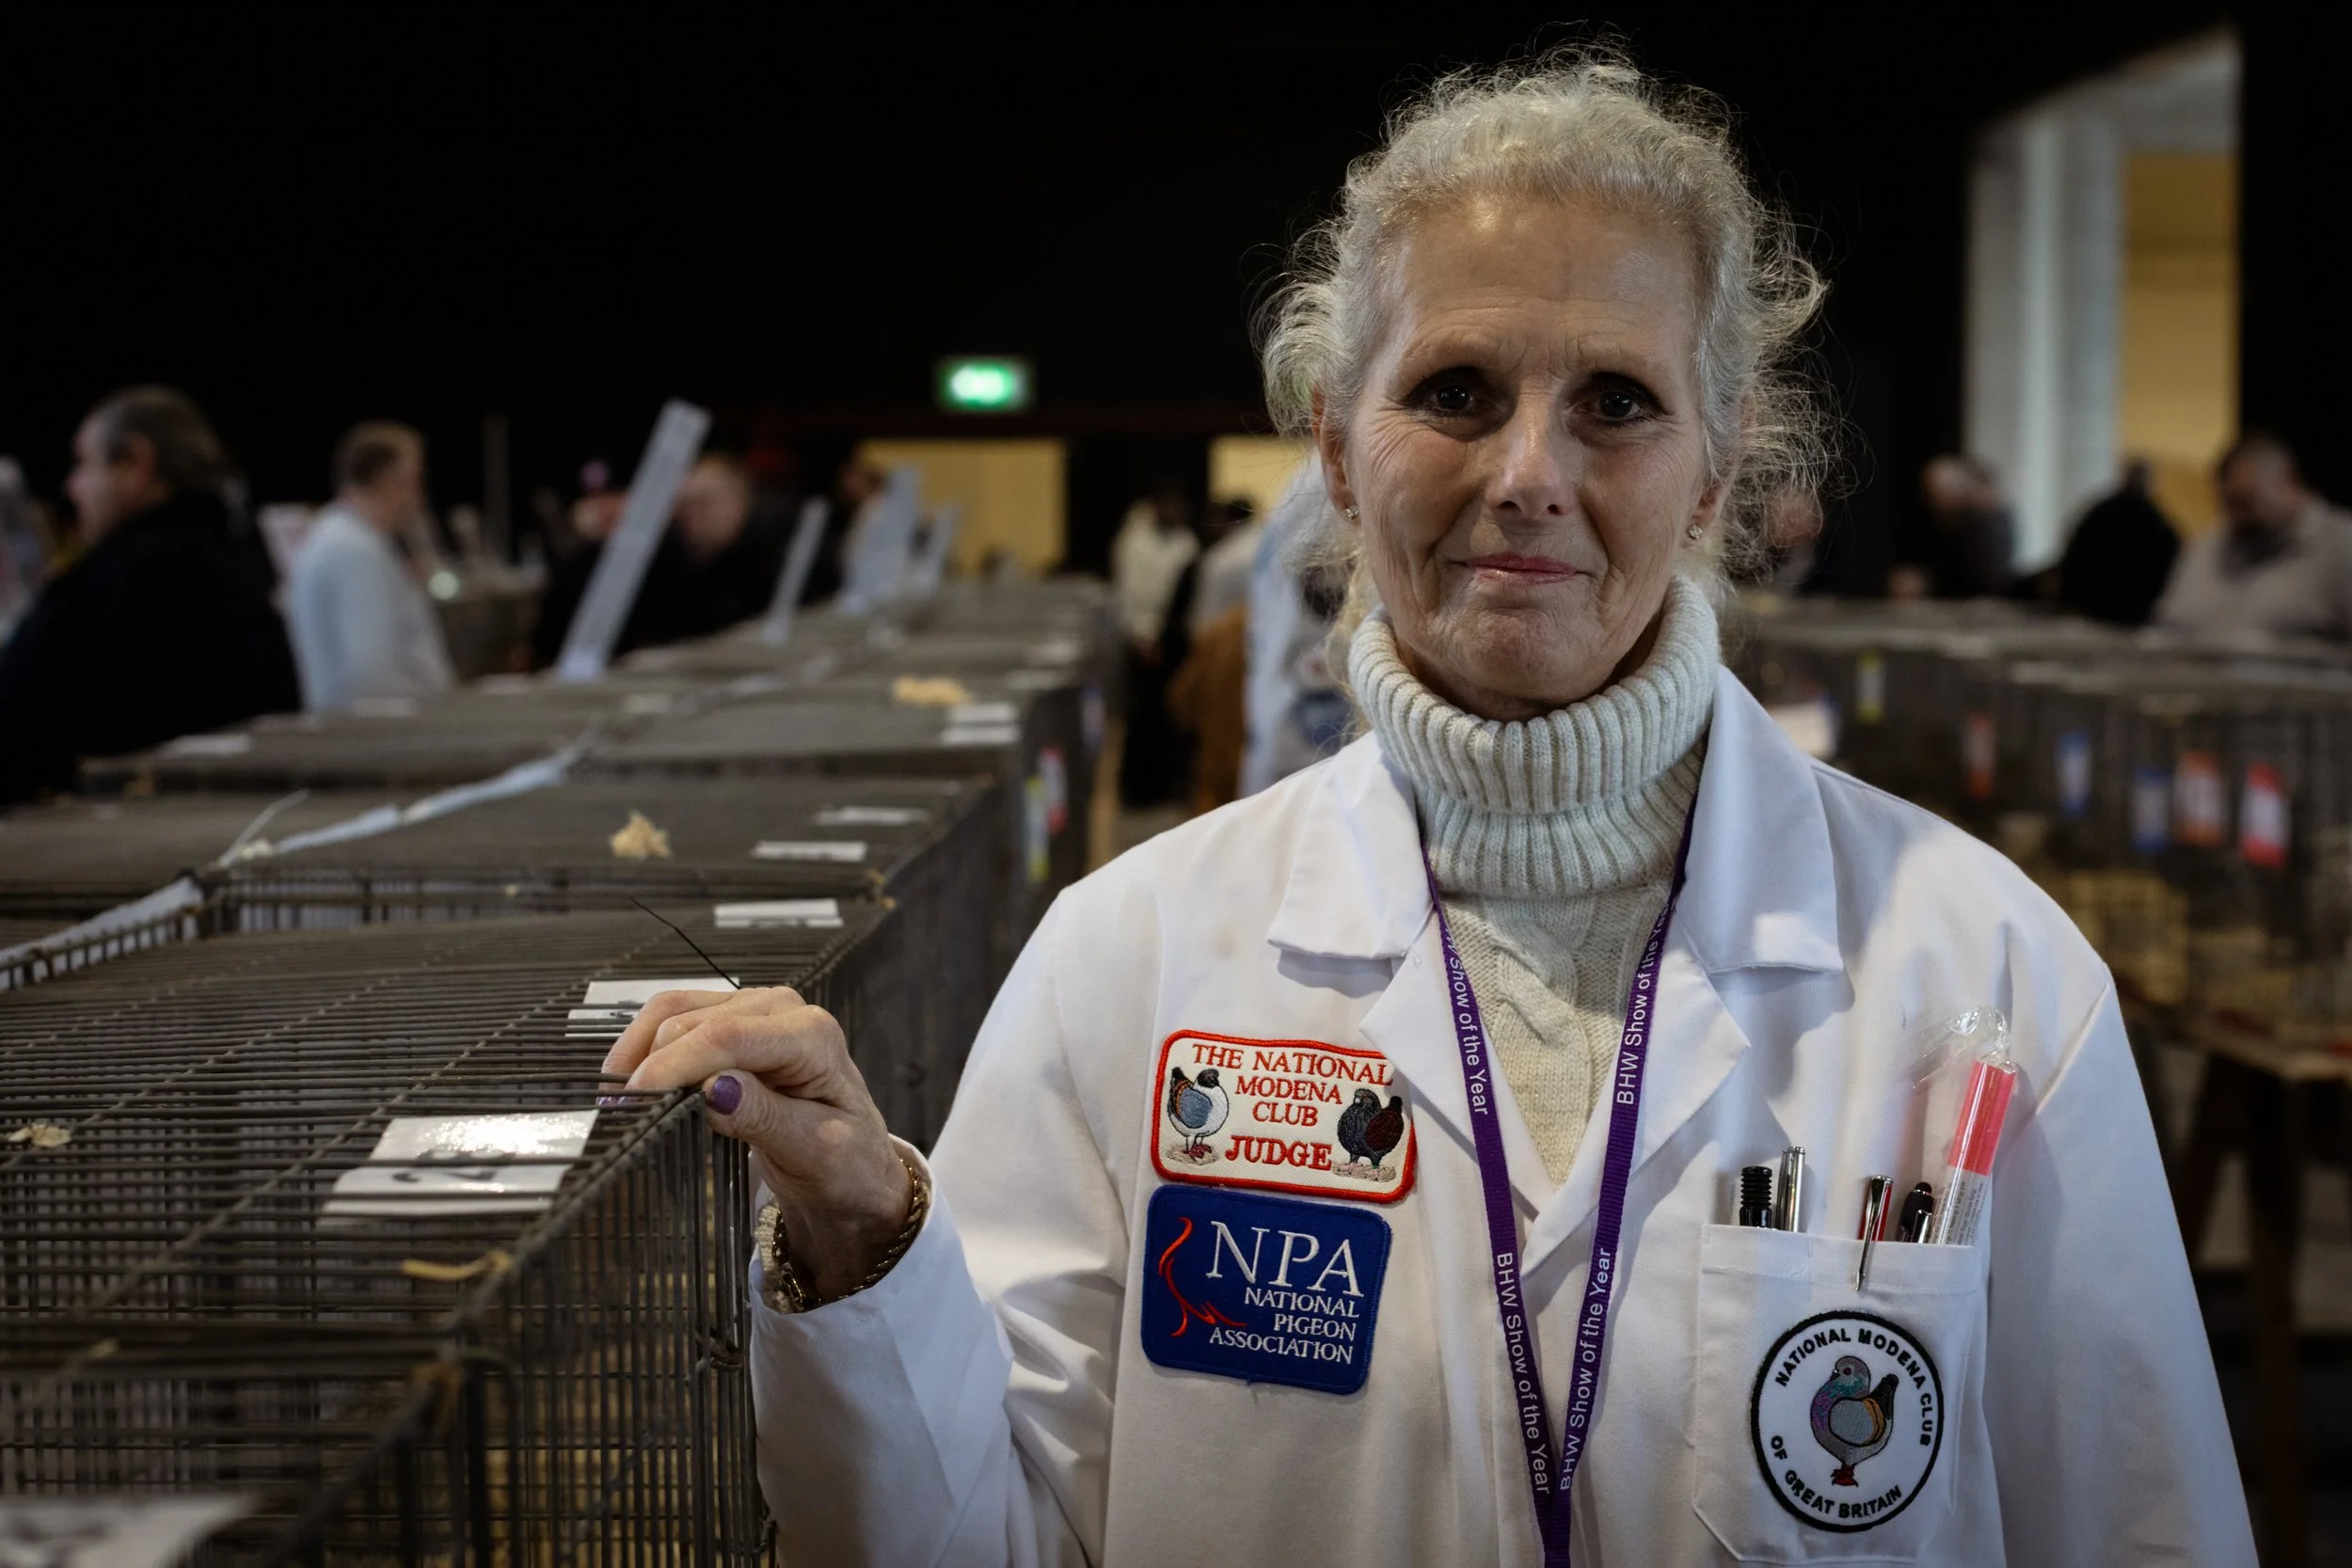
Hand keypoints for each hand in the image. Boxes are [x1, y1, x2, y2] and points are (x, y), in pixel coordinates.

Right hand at [603, 987, 911, 1300]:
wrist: (853, 1165)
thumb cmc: (844, 1161)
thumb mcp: (815, 1151)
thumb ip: (765, 1118)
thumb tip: (713, 1088)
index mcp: (813, 1036)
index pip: (728, 1039)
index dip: (674, 1065)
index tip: (634, 1100)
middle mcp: (783, 1010)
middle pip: (693, 1023)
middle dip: (651, 1067)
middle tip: (621, 1119)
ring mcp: (755, 1009)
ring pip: (674, 1012)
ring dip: (638, 1051)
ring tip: (617, 1101)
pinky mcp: (732, 1020)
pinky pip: (674, 1017)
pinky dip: (644, 1044)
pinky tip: (629, 1079)